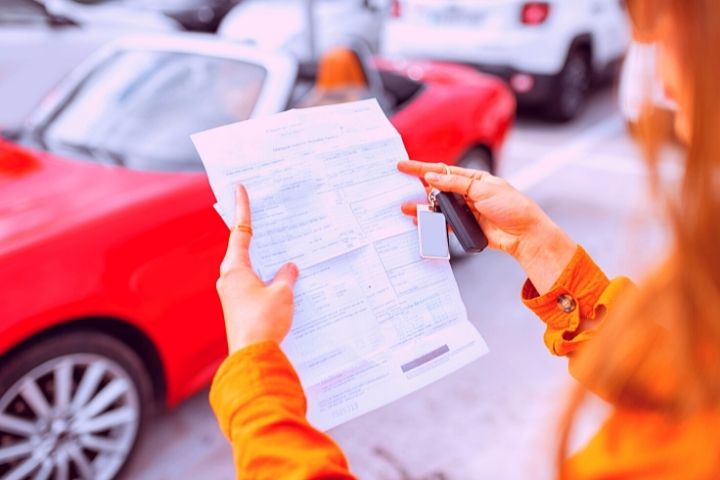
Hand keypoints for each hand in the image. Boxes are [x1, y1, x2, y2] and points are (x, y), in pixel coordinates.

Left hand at [216, 185, 298, 353]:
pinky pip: (255, 287)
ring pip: (251, 270)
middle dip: (256, 235)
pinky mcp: (240, 310)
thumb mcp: (282, 294)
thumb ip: (286, 277)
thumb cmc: (263, 322)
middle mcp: (230, 280)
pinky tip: (283, 284)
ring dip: (265, 262)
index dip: (243, 209)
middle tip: (265, 218)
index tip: (240, 189)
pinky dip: (268, 281)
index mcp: (235, 269)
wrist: (252, 357)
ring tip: (283, 252)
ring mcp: (233, 296)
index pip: (241, 232)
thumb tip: (289, 268)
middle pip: (243, 250)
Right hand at [397, 160, 575, 293]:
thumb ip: (456, 184)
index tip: (403, 166)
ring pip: (437, 207)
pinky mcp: (465, 226)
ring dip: (422, 207)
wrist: (525, 235)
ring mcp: (465, 210)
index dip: (421, 168)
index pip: (442, 171)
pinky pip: (443, 223)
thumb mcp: (484, 190)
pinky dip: (431, 223)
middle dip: (417, 188)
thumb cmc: (512, 207)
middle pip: (436, 188)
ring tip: (406, 208)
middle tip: (398, 187)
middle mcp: (467, 193)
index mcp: (473, 179)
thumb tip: (433, 177)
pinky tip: (421, 222)